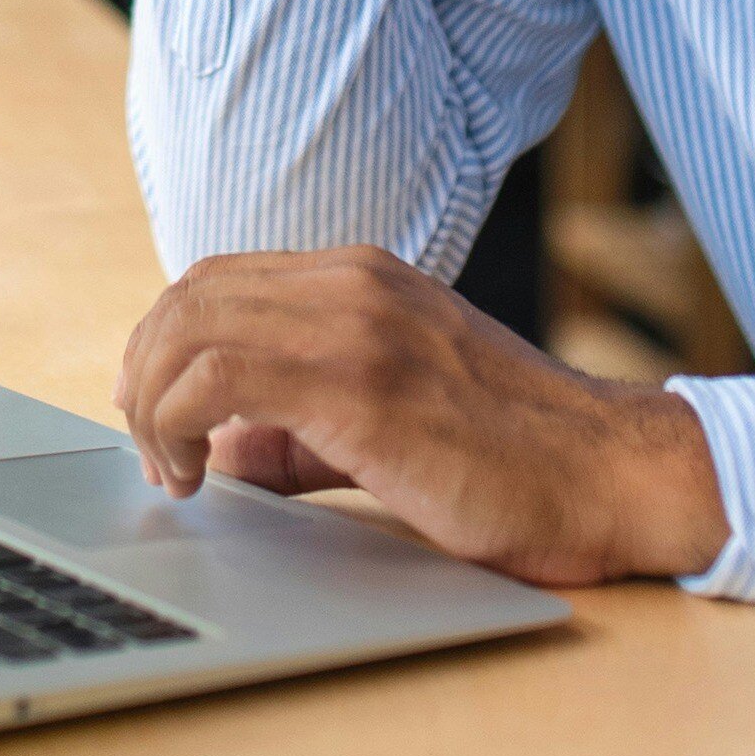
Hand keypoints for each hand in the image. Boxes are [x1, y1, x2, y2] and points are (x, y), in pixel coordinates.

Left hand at [112, 247, 727, 586]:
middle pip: (190, 294)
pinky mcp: (366, 381)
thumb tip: (218, 456)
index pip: (216, 281)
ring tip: (165, 470)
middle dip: (143, 372)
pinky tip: (195, 477)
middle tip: (146, 451)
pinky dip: (180, 420)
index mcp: (362, 278)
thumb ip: (299, 435)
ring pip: (194, 323)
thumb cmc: (514, 461)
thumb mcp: (389, 425)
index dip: (162, 347)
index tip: (153, 419)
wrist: (612, 474)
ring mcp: (361, 322)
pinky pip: (225, 375)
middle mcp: (355, 281)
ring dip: (152, 399)